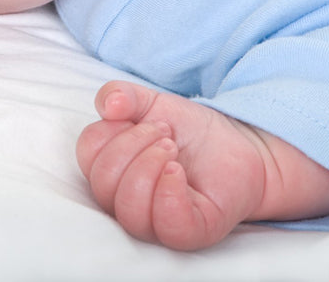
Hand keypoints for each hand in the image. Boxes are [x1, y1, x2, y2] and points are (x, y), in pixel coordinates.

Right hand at [76, 80, 328, 249]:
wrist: (239, 145)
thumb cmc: (190, 132)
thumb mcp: (152, 103)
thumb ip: (122, 95)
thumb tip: (109, 105)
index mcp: (111, 171)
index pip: (88, 155)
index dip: (114, 131)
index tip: (148, 122)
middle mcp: (125, 201)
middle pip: (103, 183)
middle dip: (134, 146)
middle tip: (167, 137)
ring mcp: (155, 222)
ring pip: (128, 209)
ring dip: (150, 166)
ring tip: (174, 152)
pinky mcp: (188, 233)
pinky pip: (166, 225)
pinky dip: (169, 193)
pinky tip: (179, 172)